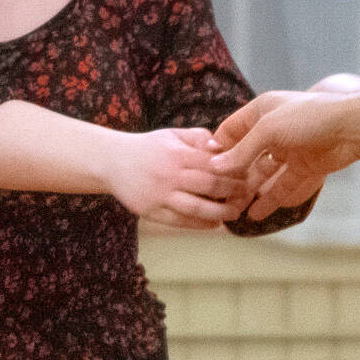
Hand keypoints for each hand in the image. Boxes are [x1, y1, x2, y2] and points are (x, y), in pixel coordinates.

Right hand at [102, 127, 247, 230]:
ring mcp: (160, 195)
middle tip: (248, 195)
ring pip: (196, 208)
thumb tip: (222, 147)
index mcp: (177, 154)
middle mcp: (169, 175)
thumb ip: (199, 138)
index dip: (234, 171)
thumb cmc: (148, 147)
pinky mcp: (151, 211)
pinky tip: (214, 223)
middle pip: (209, 186)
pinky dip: (199, 225)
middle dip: (233, 192)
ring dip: (220, 213)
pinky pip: (180, 221)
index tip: (248, 175)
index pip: (213, 164)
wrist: (111, 161)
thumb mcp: (172, 134)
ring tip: (235, 212)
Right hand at [212, 86, 359, 219]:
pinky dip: (271, 201)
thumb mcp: (270, 128)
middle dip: (233, 175)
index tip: (203, 169)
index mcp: (262, 111)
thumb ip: (243, 149)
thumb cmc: (309, 118)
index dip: (218, 148)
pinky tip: (255, 215)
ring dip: (250, 191)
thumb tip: (216, 167)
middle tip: (216, 197)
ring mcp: (290, 151)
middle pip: (247, 155)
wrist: (355, 128)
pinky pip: (284, 186)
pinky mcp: (305, 169)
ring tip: (233, 210)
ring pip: (264, 174)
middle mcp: (274, 131)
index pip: (232, 129)